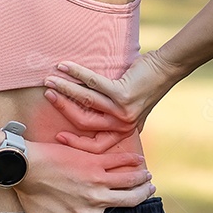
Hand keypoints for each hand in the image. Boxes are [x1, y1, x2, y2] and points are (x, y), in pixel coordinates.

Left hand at [13, 141, 156, 212]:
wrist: (25, 166)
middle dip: (143, 195)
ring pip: (128, 180)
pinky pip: (119, 161)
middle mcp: (95, 199)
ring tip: (148, 176)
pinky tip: (139, 160)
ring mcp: (96, 179)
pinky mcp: (92, 161)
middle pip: (130, 200)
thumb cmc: (31, 195)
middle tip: (149, 189)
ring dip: (141, 178)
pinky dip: (132, 160)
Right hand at [42, 50, 185, 153]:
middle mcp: (122, 124)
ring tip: (49, 80)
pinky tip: (64, 66)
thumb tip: (90, 123)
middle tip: (47, 95)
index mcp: (122, 131)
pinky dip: (76, 73)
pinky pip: (92, 83)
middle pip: (84, 122)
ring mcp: (122, 110)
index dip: (76, 143)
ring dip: (64, 89)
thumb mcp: (129, 110)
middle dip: (62, 108)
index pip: (95, 146)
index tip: (59, 137)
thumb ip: (115, 118)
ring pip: (85, 101)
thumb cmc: (143, 86)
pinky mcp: (122, 93)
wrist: (165, 70)